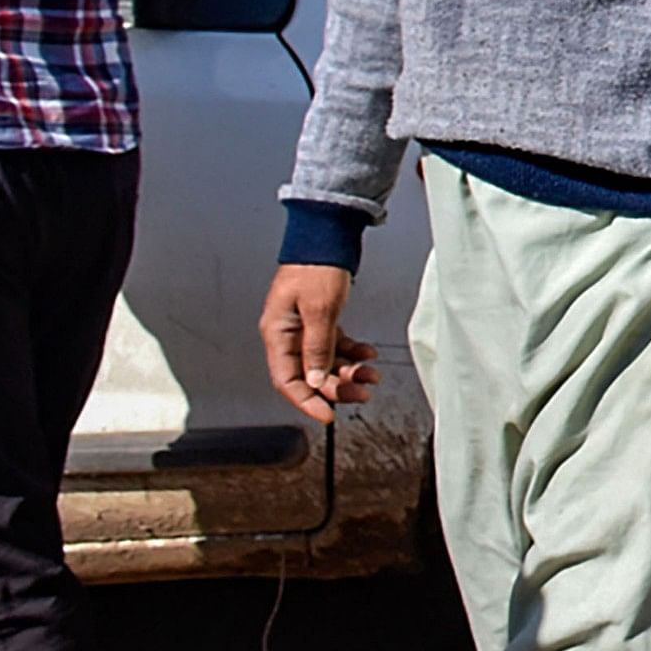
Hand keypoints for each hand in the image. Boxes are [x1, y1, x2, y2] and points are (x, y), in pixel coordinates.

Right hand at [259, 264, 375, 422]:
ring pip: (324, 362)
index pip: (286, 379)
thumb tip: (314, 381)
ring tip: (372, 375)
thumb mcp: (320, 309)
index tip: (327, 415)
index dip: (306, 401)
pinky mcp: (320, 319)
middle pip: (309, 374)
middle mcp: (287, 333)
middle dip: (336, 386)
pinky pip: (334, 345)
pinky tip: (369, 354)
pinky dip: (352, 352)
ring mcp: (303, 327)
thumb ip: (317, 346)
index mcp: (277, 332)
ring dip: (348, 371)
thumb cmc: (317, 265)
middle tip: (363, 392)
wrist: (328, 234)